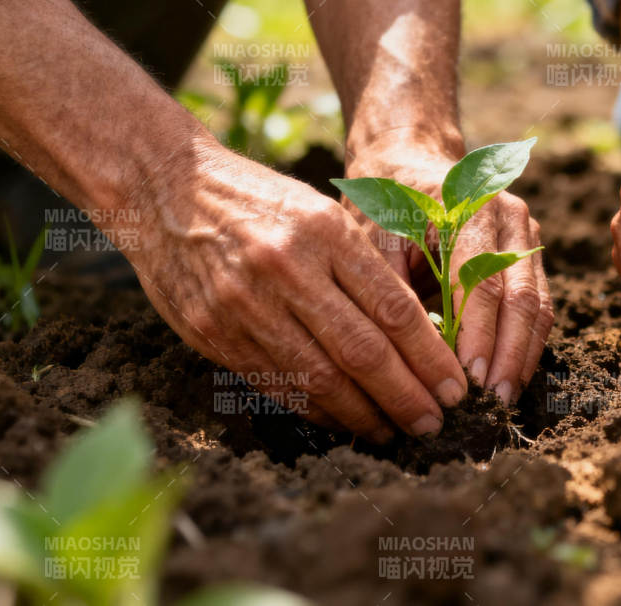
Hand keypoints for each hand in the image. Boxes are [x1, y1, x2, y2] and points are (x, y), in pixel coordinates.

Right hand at [118, 148, 465, 440]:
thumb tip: (421, 335)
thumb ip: (364, 269)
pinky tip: (345, 420)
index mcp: (324, 233)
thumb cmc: (259, 201)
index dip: (430, 358)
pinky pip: (277, 384)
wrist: (164, 189)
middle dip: (406, 397)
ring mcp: (244, 305)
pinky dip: (317, 409)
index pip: (393, 309)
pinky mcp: (212, 333)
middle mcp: (286, 270)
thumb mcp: (320, 214)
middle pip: (362, 352)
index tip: (456, 388)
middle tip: (436, 425)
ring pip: (320, 378)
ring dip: (364, 415)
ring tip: (395, 432)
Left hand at [344, 131, 551, 404]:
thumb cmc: (386, 203)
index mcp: (468, 207)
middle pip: (519, 296)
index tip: (467, 379)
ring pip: (538, 304)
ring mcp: (526, 235)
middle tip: (492, 402)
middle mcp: (508, 218)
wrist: (411, 161)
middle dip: (507, 355)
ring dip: (522, 356)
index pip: (481, 281)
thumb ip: (391, 285)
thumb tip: (405, 352)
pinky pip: (539, 305)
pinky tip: (511, 377)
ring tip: (505, 399)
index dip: (477, 334)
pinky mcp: (531, 254)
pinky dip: (527, 344)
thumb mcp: (374, 233)